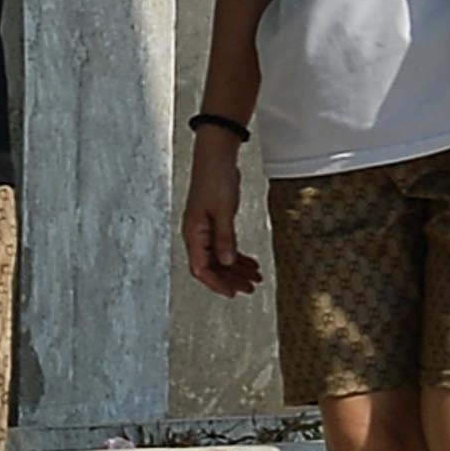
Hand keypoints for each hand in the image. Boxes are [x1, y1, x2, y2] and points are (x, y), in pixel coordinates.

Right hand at [179, 144, 259, 297]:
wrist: (216, 158)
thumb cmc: (216, 180)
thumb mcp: (223, 211)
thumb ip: (225, 238)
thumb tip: (228, 262)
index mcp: (193, 234)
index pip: (201, 269)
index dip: (217, 283)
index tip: (233, 293)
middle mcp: (196, 235)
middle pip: (211, 267)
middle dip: (231, 279)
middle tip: (251, 288)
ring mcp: (205, 229)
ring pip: (219, 258)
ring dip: (237, 269)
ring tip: (256, 277)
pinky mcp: (215, 223)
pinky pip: (224, 246)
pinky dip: (238, 256)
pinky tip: (251, 262)